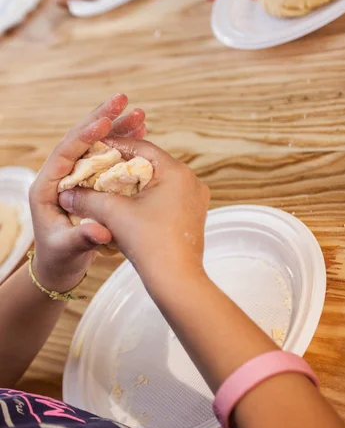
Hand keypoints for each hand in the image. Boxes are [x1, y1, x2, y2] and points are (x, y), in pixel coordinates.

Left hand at [29, 94, 146, 292]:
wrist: (58, 266)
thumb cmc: (58, 259)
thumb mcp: (67, 250)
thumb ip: (82, 239)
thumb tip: (101, 232)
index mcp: (47, 186)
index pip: (65, 152)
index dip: (84, 135)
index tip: (104, 121)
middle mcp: (60, 176)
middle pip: (80, 139)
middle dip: (102, 118)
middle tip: (123, 99)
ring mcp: (76, 177)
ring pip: (96, 145)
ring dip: (117, 128)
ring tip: (139, 114)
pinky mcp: (90, 182)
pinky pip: (106, 157)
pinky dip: (123, 145)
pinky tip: (140, 134)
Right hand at [59, 139, 209, 290]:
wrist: (176, 280)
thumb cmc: (149, 243)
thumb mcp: (113, 214)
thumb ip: (88, 199)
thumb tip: (67, 194)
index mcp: (176, 171)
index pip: (141, 148)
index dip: (114, 147)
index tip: (93, 150)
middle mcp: (191, 180)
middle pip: (150, 164)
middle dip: (122, 168)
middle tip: (98, 169)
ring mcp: (195, 199)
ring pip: (158, 182)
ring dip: (133, 184)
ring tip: (109, 188)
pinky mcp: (193, 215)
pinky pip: (166, 197)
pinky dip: (146, 198)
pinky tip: (127, 206)